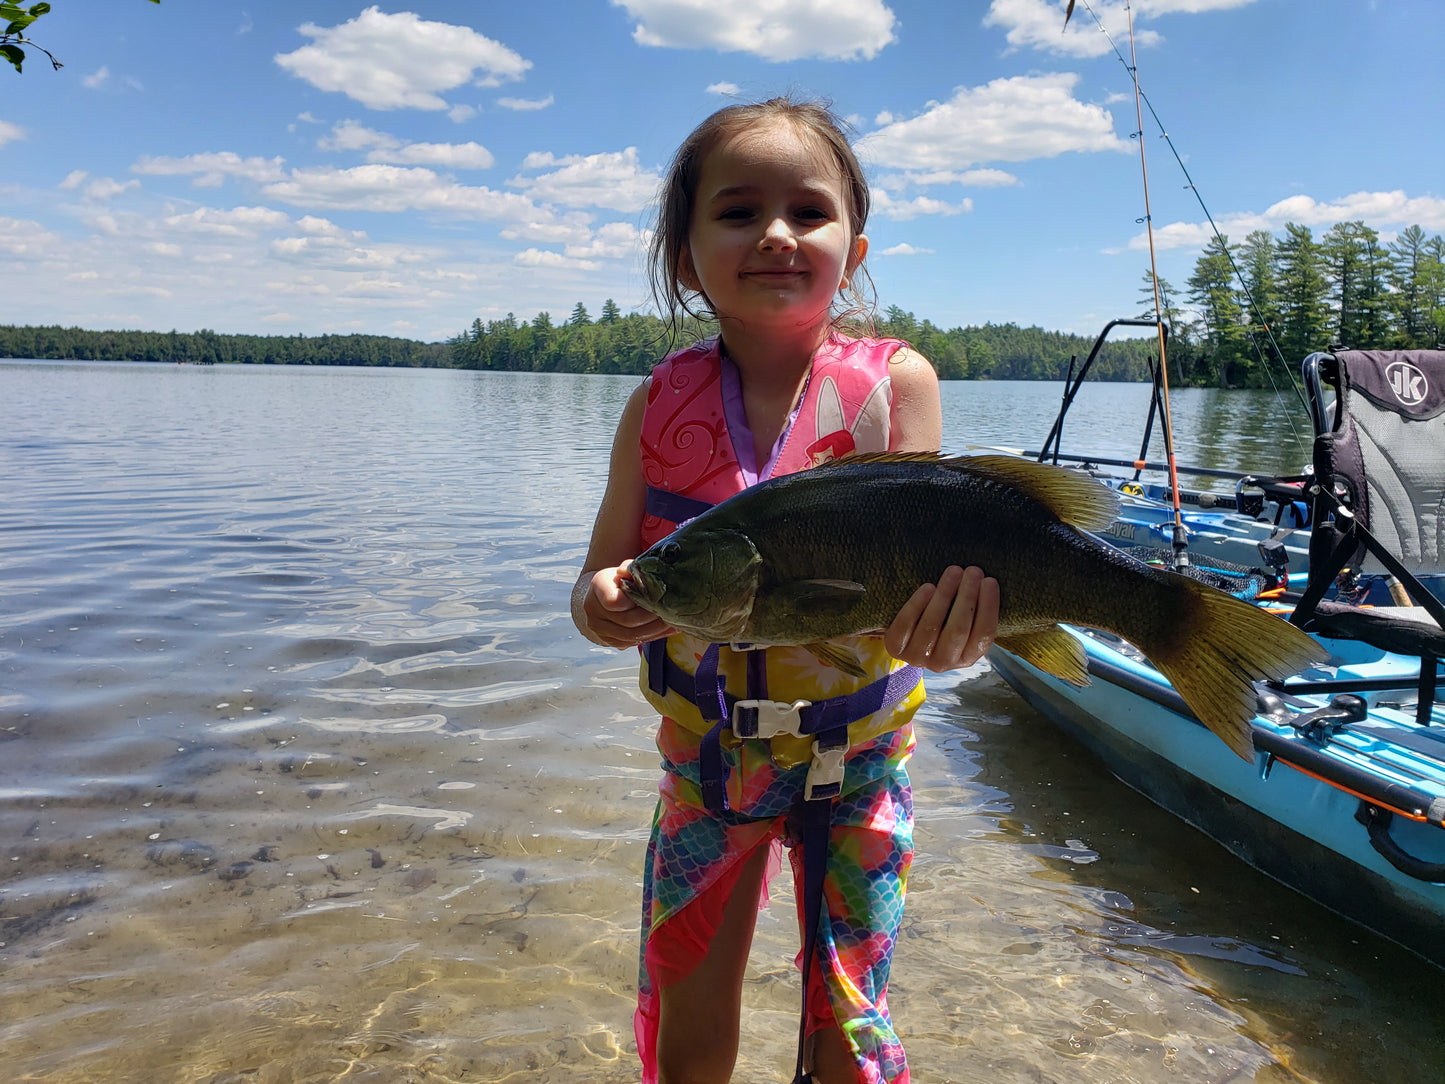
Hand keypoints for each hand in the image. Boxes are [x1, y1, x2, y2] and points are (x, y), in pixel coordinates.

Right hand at [574, 561, 675, 648]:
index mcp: (598, 586)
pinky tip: (667, 630)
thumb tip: (645, 574)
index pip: (615, 601)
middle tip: (673, 612)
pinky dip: (653, 637)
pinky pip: (633, 643)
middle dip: (653, 617)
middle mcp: (593, 609)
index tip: (654, 597)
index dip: (635, 601)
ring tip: (675, 623)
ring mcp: (599, 629)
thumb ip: (635, 570)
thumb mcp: (627, 569)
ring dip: (656, 631)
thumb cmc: (620, 580)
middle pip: (628, 620)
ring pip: (632, 635)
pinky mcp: (610, 641)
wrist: (603, 595)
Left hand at [884, 565, 999, 672]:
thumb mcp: (961, 624)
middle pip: (958, 630)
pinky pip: (906, 624)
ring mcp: (917, 657)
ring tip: (954, 571)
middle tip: (973, 571)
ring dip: (945, 595)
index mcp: (967, 658)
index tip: (990, 581)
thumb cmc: (942, 623)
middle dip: (967, 597)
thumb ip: (973, 611)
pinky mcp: (895, 647)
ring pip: (932, 625)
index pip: (983, 635)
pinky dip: (917, 604)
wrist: (906, 638)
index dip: (988, 608)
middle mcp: (943, 663)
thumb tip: (986, 580)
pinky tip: (928, 587)